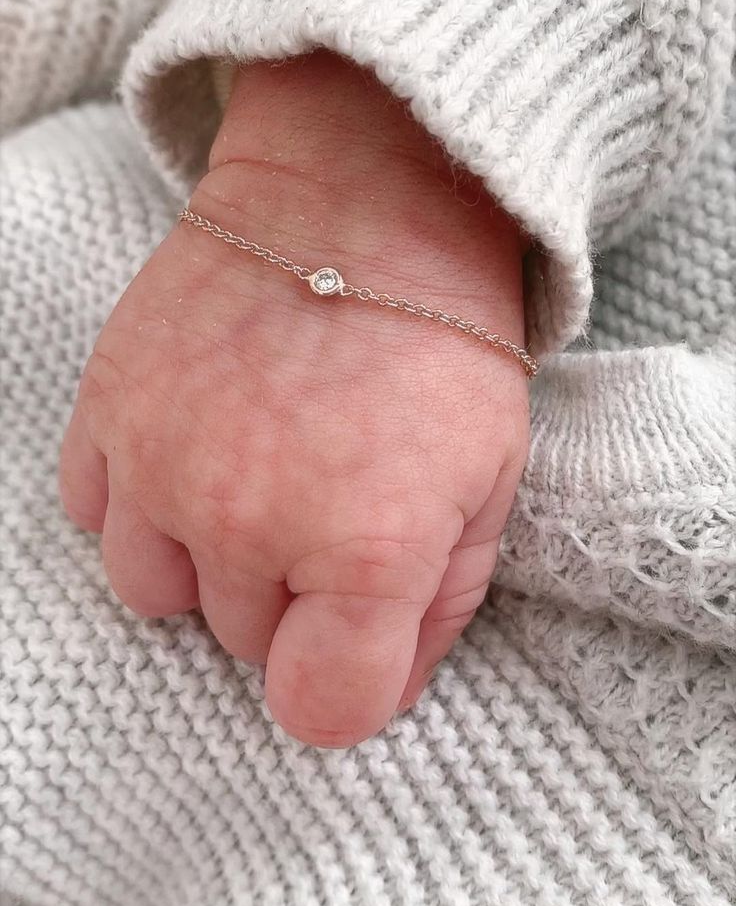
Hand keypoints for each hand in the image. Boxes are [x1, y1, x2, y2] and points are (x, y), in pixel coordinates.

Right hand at [60, 53, 529, 746]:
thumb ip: (437, 609)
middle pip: (248, 646)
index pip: (323, 708)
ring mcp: (163, 466)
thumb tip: (383, 694)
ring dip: (208, 564)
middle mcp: (248, 520)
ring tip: (256, 484)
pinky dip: (143, 505)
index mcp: (366, 546)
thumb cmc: (442, 340)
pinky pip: (99, 518)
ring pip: (160, 597)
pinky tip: (196, 451)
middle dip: (294, 601)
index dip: (348, 685)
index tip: (359, 640)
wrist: (360, 197)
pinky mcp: (107, 414)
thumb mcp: (490, 479)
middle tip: (330, 507)